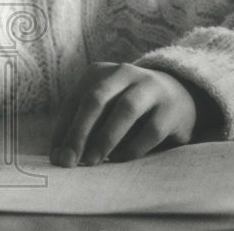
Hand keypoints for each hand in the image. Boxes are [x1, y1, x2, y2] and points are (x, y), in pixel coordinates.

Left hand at [49, 62, 197, 167]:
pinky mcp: (170, 108)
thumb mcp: (102, 108)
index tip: (56, 158)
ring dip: (105, 139)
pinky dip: (132, 147)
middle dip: (79, 132)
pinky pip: (150, 129)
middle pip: (96, 99)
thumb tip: (59, 156)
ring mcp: (149, 87)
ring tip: (92, 161)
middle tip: (69, 161)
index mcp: (99, 72)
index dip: (63, 130)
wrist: (177, 96)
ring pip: (125, 110)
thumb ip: (81, 127)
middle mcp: (124, 73)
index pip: (75, 100)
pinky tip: (119, 159)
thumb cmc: (126, 108)